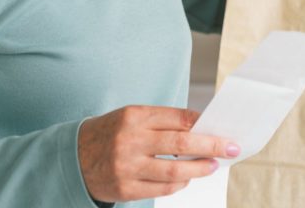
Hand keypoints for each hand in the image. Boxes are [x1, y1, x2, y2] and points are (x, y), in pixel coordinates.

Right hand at [77, 105, 239, 202]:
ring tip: (212, 166)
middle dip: (211, 146)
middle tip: (231, 148)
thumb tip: (201, 129)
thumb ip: (163, 121)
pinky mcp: (125, 188)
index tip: (223, 129)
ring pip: (174, 172)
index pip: (178, 118)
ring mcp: (127, 167)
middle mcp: (130, 140)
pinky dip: (178, 185)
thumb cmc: (111, 133)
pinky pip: (161, 189)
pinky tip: (186, 180)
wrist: (73, 157)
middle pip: (181, 144)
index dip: (204, 125)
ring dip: (199, 169)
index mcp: (134, 116)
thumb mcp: (132, 117)